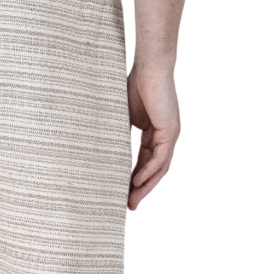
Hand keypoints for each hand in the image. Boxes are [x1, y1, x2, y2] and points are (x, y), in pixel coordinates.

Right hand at [126, 67, 180, 210]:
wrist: (150, 68)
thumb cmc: (135, 85)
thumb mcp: (124, 117)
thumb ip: (119, 134)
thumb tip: (102, 149)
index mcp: (154, 133)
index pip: (145, 162)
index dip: (134, 178)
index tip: (123, 194)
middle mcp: (165, 137)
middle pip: (154, 170)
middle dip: (141, 189)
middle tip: (129, 206)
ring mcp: (170, 135)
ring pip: (159, 168)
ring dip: (146, 186)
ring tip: (132, 201)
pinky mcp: (170, 131)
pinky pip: (160, 158)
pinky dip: (148, 171)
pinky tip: (136, 182)